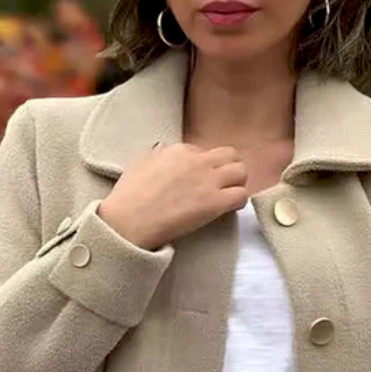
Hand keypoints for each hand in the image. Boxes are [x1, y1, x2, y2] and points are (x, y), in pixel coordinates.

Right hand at [97, 143, 249, 251]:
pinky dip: (239, 202)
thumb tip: (164, 153)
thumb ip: (158, 155)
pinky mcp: (214, 203)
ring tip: (228, 196)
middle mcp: (197, 161)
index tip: (198, 180)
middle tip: (222, 184)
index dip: (204, 166)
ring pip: (241, 172)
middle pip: (229, 155)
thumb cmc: (129, 197)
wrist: (129, 221)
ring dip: (237, 183)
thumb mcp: (140, 163)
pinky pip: (241, 195)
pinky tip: (229, 209)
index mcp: (178, 150)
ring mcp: (207, 181)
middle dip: (228, 168)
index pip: (203, 152)